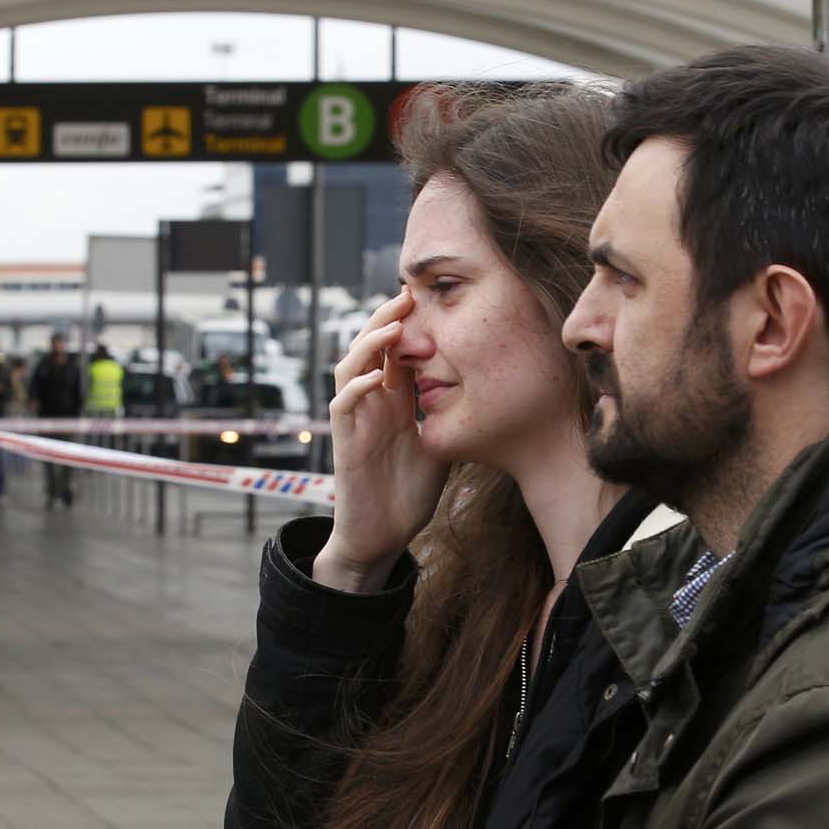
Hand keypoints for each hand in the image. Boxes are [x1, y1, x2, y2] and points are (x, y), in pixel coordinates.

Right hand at [315, 289, 449, 591]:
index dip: (409, 324)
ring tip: (393, 326)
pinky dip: (358, 387)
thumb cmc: (410, 492)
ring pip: (350, 367)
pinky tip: (378, 376)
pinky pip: (344, 405)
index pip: (396, 351)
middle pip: (370, 348)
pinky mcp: (344, 442)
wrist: (383, 534)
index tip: (431, 298)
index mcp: (394, 400)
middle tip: (409, 294)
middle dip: (388, 319)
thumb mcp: (441, 444)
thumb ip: (449, 416)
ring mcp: (356, 420)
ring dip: (369, 344)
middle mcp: (373, 403)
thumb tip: (485, 391)